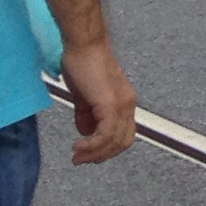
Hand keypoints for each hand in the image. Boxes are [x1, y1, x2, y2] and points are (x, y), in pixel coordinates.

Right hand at [63, 38, 138, 165]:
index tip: (88, 155)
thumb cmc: (83, 63)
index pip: (123, 134)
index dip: (107, 149)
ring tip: (77, 156)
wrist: (83, 45)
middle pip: (122, 142)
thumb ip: (86, 115)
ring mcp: (122, 105)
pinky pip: (106, 133)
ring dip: (94, 152)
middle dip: (101, 155)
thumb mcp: (84, 96)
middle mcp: (128, 105)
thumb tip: (85, 131)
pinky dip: (93, 144)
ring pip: (115, 141)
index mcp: (124, 103)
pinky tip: (79, 145)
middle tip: (81, 160)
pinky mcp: (110, 104)